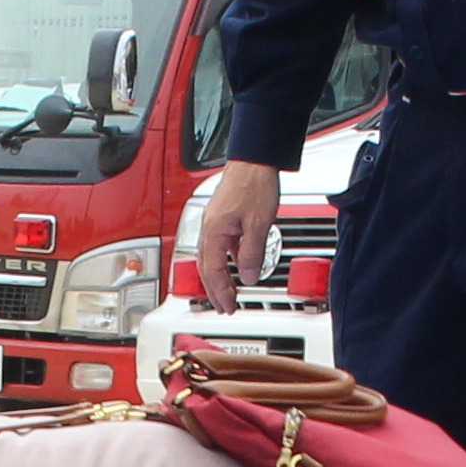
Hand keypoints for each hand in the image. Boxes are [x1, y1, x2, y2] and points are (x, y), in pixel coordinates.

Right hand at [190, 157, 281, 306]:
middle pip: (206, 267)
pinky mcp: (223, 215)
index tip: (228, 307)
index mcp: (213, 231)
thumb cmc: (254, 183)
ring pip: (212, 257)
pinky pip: (221, 245)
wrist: (255, 159)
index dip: (220, 292)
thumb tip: (250, 277)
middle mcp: (209, 227)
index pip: (213, 271)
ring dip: (220, 277)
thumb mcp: (258, 224)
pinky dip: (227, 260)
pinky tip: (238, 265)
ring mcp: (214, 221)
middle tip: (225, 307)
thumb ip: (252, 254)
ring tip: (229, 292)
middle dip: (215, 290)